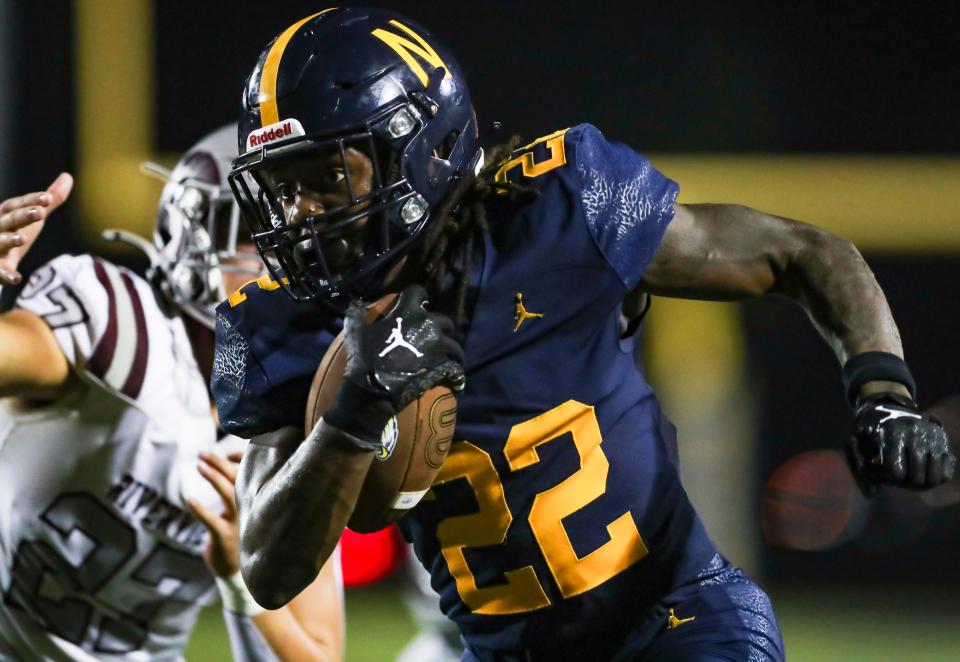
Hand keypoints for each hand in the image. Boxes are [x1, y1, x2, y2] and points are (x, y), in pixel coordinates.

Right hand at [0, 173, 72, 284]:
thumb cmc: (14, 231)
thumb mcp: (32, 216)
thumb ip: (50, 200)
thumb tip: (68, 176)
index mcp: (6, 214)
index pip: (17, 205)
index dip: (32, 201)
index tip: (49, 198)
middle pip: (9, 220)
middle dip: (22, 216)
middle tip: (41, 213)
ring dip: (8, 240)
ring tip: (21, 239)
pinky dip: (6, 274)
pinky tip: (16, 278)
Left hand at [185, 451, 243, 577]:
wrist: (236, 571)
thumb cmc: (235, 534)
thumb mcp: (238, 510)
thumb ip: (234, 489)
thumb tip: (225, 463)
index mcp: (253, 499)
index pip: (251, 472)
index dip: (240, 459)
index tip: (227, 453)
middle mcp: (249, 507)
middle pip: (239, 478)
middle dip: (221, 462)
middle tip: (203, 453)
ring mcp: (238, 522)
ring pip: (229, 494)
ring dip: (214, 478)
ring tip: (199, 465)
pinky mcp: (224, 537)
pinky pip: (211, 521)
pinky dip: (200, 510)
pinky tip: (189, 500)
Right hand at [323, 284, 464, 446]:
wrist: (374, 389)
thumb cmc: (364, 358)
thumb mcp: (355, 333)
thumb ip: (356, 315)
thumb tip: (355, 303)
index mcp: (408, 312)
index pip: (419, 292)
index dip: (419, 297)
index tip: (419, 305)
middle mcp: (428, 324)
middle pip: (445, 320)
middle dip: (442, 328)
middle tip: (435, 338)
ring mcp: (437, 346)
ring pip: (454, 346)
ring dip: (452, 351)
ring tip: (447, 359)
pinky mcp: (442, 366)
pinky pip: (455, 368)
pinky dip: (455, 373)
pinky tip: (452, 379)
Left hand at [846, 392, 955, 496]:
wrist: (887, 406)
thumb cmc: (867, 429)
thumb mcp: (853, 441)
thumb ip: (857, 467)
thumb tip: (871, 494)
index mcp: (893, 432)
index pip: (896, 473)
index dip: (886, 479)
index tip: (879, 470)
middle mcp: (917, 433)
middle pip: (916, 479)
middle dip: (903, 484)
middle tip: (893, 474)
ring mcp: (933, 437)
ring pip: (933, 479)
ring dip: (919, 484)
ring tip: (906, 473)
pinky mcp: (943, 442)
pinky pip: (945, 475)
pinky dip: (933, 479)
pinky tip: (919, 470)